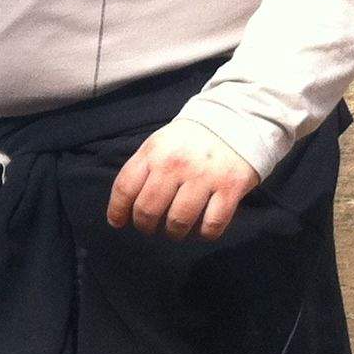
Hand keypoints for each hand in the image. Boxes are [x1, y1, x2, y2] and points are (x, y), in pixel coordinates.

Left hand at [106, 117, 261, 240]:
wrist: (237, 120)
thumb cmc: (191, 139)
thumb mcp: (160, 143)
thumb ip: (143, 169)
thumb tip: (125, 206)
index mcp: (154, 152)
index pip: (125, 187)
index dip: (117, 210)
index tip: (117, 222)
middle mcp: (175, 164)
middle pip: (148, 210)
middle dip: (145, 226)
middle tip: (150, 228)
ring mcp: (204, 177)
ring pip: (178, 222)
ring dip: (173, 233)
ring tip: (175, 230)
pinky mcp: (230, 188)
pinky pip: (211, 225)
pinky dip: (204, 234)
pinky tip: (201, 228)